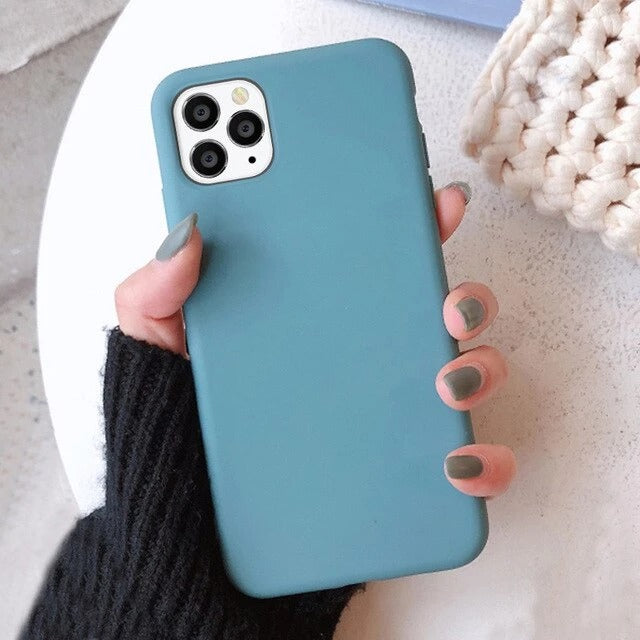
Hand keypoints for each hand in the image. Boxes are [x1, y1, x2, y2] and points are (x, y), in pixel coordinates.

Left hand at [115, 183, 514, 498]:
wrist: (189, 514)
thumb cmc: (180, 418)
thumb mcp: (156, 344)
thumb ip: (158, 290)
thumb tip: (187, 232)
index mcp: (314, 310)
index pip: (369, 255)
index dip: (405, 216)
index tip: (427, 191)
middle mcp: (361, 353)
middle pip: (432, 307)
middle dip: (458, 285)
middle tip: (446, 290)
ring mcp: (386, 409)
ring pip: (463, 372)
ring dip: (476, 362)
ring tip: (446, 371)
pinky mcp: (398, 470)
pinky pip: (458, 461)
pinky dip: (477, 459)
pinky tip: (453, 458)